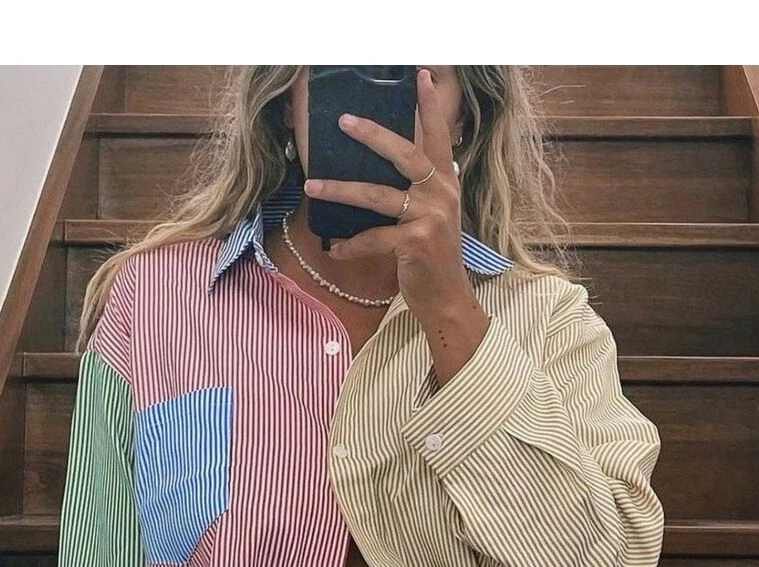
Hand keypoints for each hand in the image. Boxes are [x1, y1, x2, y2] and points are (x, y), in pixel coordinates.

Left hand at [302, 67, 475, 323]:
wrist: (446, 299)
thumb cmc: (432, 257)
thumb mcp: (433, 217)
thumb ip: (420, 190)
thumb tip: (388, 168)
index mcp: (446, 184)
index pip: (438, 137)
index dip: (430, 106)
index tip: (421, 74)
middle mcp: (442, 195)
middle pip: (405, 154)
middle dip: (373, 135)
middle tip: (343, 121)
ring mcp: (429, 218)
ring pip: (378, 195)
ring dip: (340, 190)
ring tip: (312, 185)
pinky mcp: (415, 244)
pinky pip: (373, 238)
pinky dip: (351, 245)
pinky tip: (335, 249)